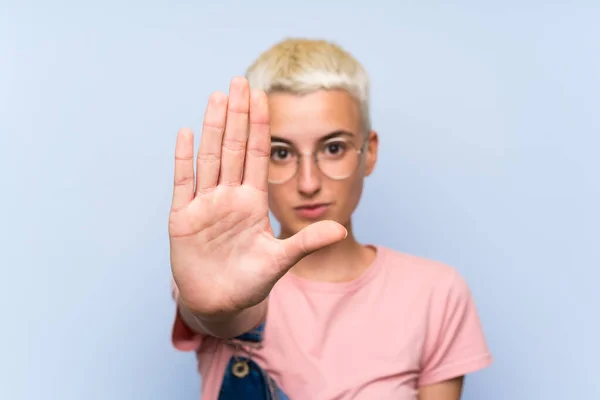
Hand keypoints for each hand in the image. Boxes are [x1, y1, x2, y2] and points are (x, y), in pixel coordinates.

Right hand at [168, 77, 346, 318]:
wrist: (220, 303)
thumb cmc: (250, 282)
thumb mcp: (280, 261)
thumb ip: (306, 242)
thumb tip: (340, 229)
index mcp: (252, 202)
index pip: (256, 155)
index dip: (259, 126)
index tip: (263, 97)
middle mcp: (229, 196)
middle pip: (232, 148)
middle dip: (236, 115)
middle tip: (239, 81)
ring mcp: (205, 204)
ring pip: (209, 157)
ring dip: (212, 127)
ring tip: (217, 96)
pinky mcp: (183, 218)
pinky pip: (183, 182)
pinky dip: (184, 159)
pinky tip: (186, 132)